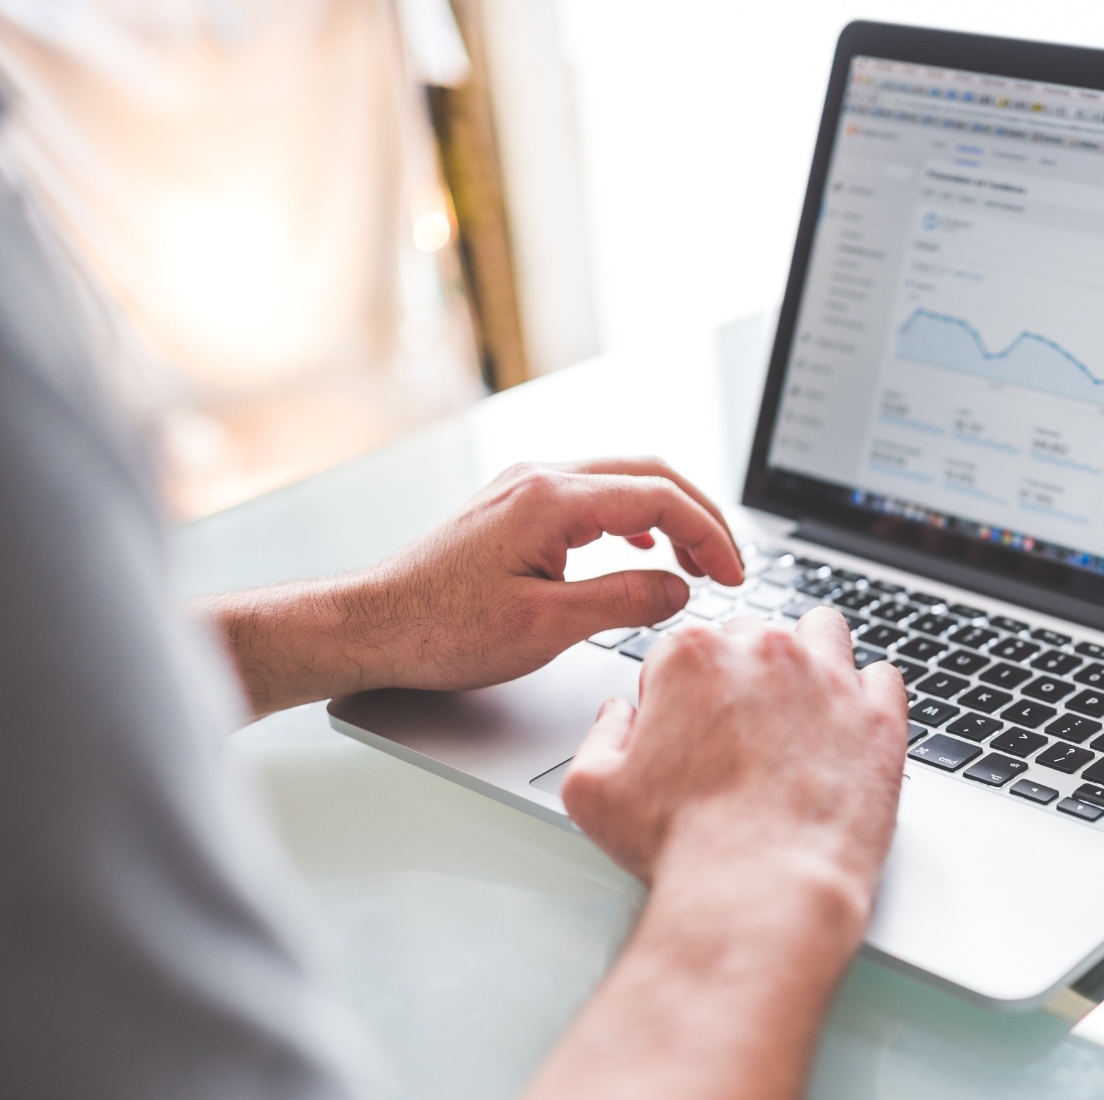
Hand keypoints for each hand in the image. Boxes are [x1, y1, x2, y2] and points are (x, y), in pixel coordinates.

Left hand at [201, 457, 742, 713]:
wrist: (369, 626)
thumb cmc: (438, 630)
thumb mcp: (545, 628)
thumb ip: (623, 602)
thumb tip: (679, 589)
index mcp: (551, 500)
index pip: (660, 497)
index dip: (710, 534)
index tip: (733, 576)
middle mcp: (540, 479)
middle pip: (650, 473)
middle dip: (701, 518)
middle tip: (729, 566)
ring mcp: (525, 486)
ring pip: (624, 479)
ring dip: (671, 516)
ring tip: (696, 561)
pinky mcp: (516, 505)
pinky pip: (595, 494)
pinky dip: (635, 516)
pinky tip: (642, 546)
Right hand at [526, 610, 905, 1099]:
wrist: (760, 891)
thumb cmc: (681, 846)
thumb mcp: (592, 791)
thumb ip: (600, 735)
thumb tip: (619, 715)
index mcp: (693, 656)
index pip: (683, 648)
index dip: (679, 692)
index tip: (685, 730)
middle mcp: (764, 652)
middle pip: (753, 637)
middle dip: (743, 674)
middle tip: (740, 732)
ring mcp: (830, 679)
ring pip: (822, 633)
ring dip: (809, 658)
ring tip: (799, 710)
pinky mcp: (880, 716)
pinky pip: (883, 677)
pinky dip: (868, 695)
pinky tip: (849, 727)